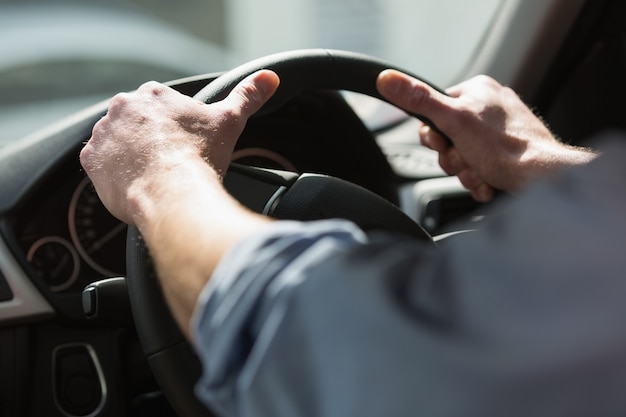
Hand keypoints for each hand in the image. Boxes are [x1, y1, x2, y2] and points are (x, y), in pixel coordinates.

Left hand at [80, 70, 279, 336]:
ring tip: (153, 175)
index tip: (183, 145)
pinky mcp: (91, 160)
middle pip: (136, 123)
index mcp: (153, 95)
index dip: (173, 128)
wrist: (174, 193)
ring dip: (129, 154)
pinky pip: (99, 164)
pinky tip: (135, 182)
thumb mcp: (229, 121)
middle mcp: (123, 108)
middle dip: (150, 140)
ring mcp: (103, 134)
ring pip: (116, 142)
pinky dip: (113, 172)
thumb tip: (269, 79)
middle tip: (170, 162)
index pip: (160, 107)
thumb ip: (247, 97)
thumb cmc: (200, 157)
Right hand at [377, 70, 596, 201]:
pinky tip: (488, 182)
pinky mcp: (510, 152)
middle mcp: (490, 106)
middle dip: (453, 159)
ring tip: (481, 174)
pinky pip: (481, 166)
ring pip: (464, 155)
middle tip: (466, 163)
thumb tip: (387, 78)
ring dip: (466, 172)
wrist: (542, 177)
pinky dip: (480, 179)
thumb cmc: (504, 148)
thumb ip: (419, 100)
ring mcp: (502, 130)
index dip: (433, 137)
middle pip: (448, 137)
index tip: (444, 145)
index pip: (434, 112)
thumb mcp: (452, 120)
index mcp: (477, 90)